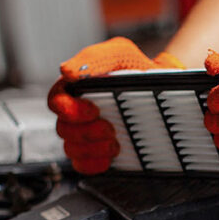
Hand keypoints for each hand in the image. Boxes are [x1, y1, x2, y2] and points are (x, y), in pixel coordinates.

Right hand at [48, 37, 183, 173]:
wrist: (162, 86)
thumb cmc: (137, 67)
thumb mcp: (119, 53)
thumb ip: (94, 58)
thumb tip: (67, 71)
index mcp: (75, 89)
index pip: (56, 103)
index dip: (69, 110)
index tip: (93, 110)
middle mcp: (76, 113)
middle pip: (63, 130)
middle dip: (86, 132)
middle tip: (109, 128)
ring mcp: (87, 134)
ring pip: (72, 149)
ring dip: (92, 149)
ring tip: (115, 142)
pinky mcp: (99, 151)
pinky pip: (84, 165)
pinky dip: (94, 164)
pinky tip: (110, 157)